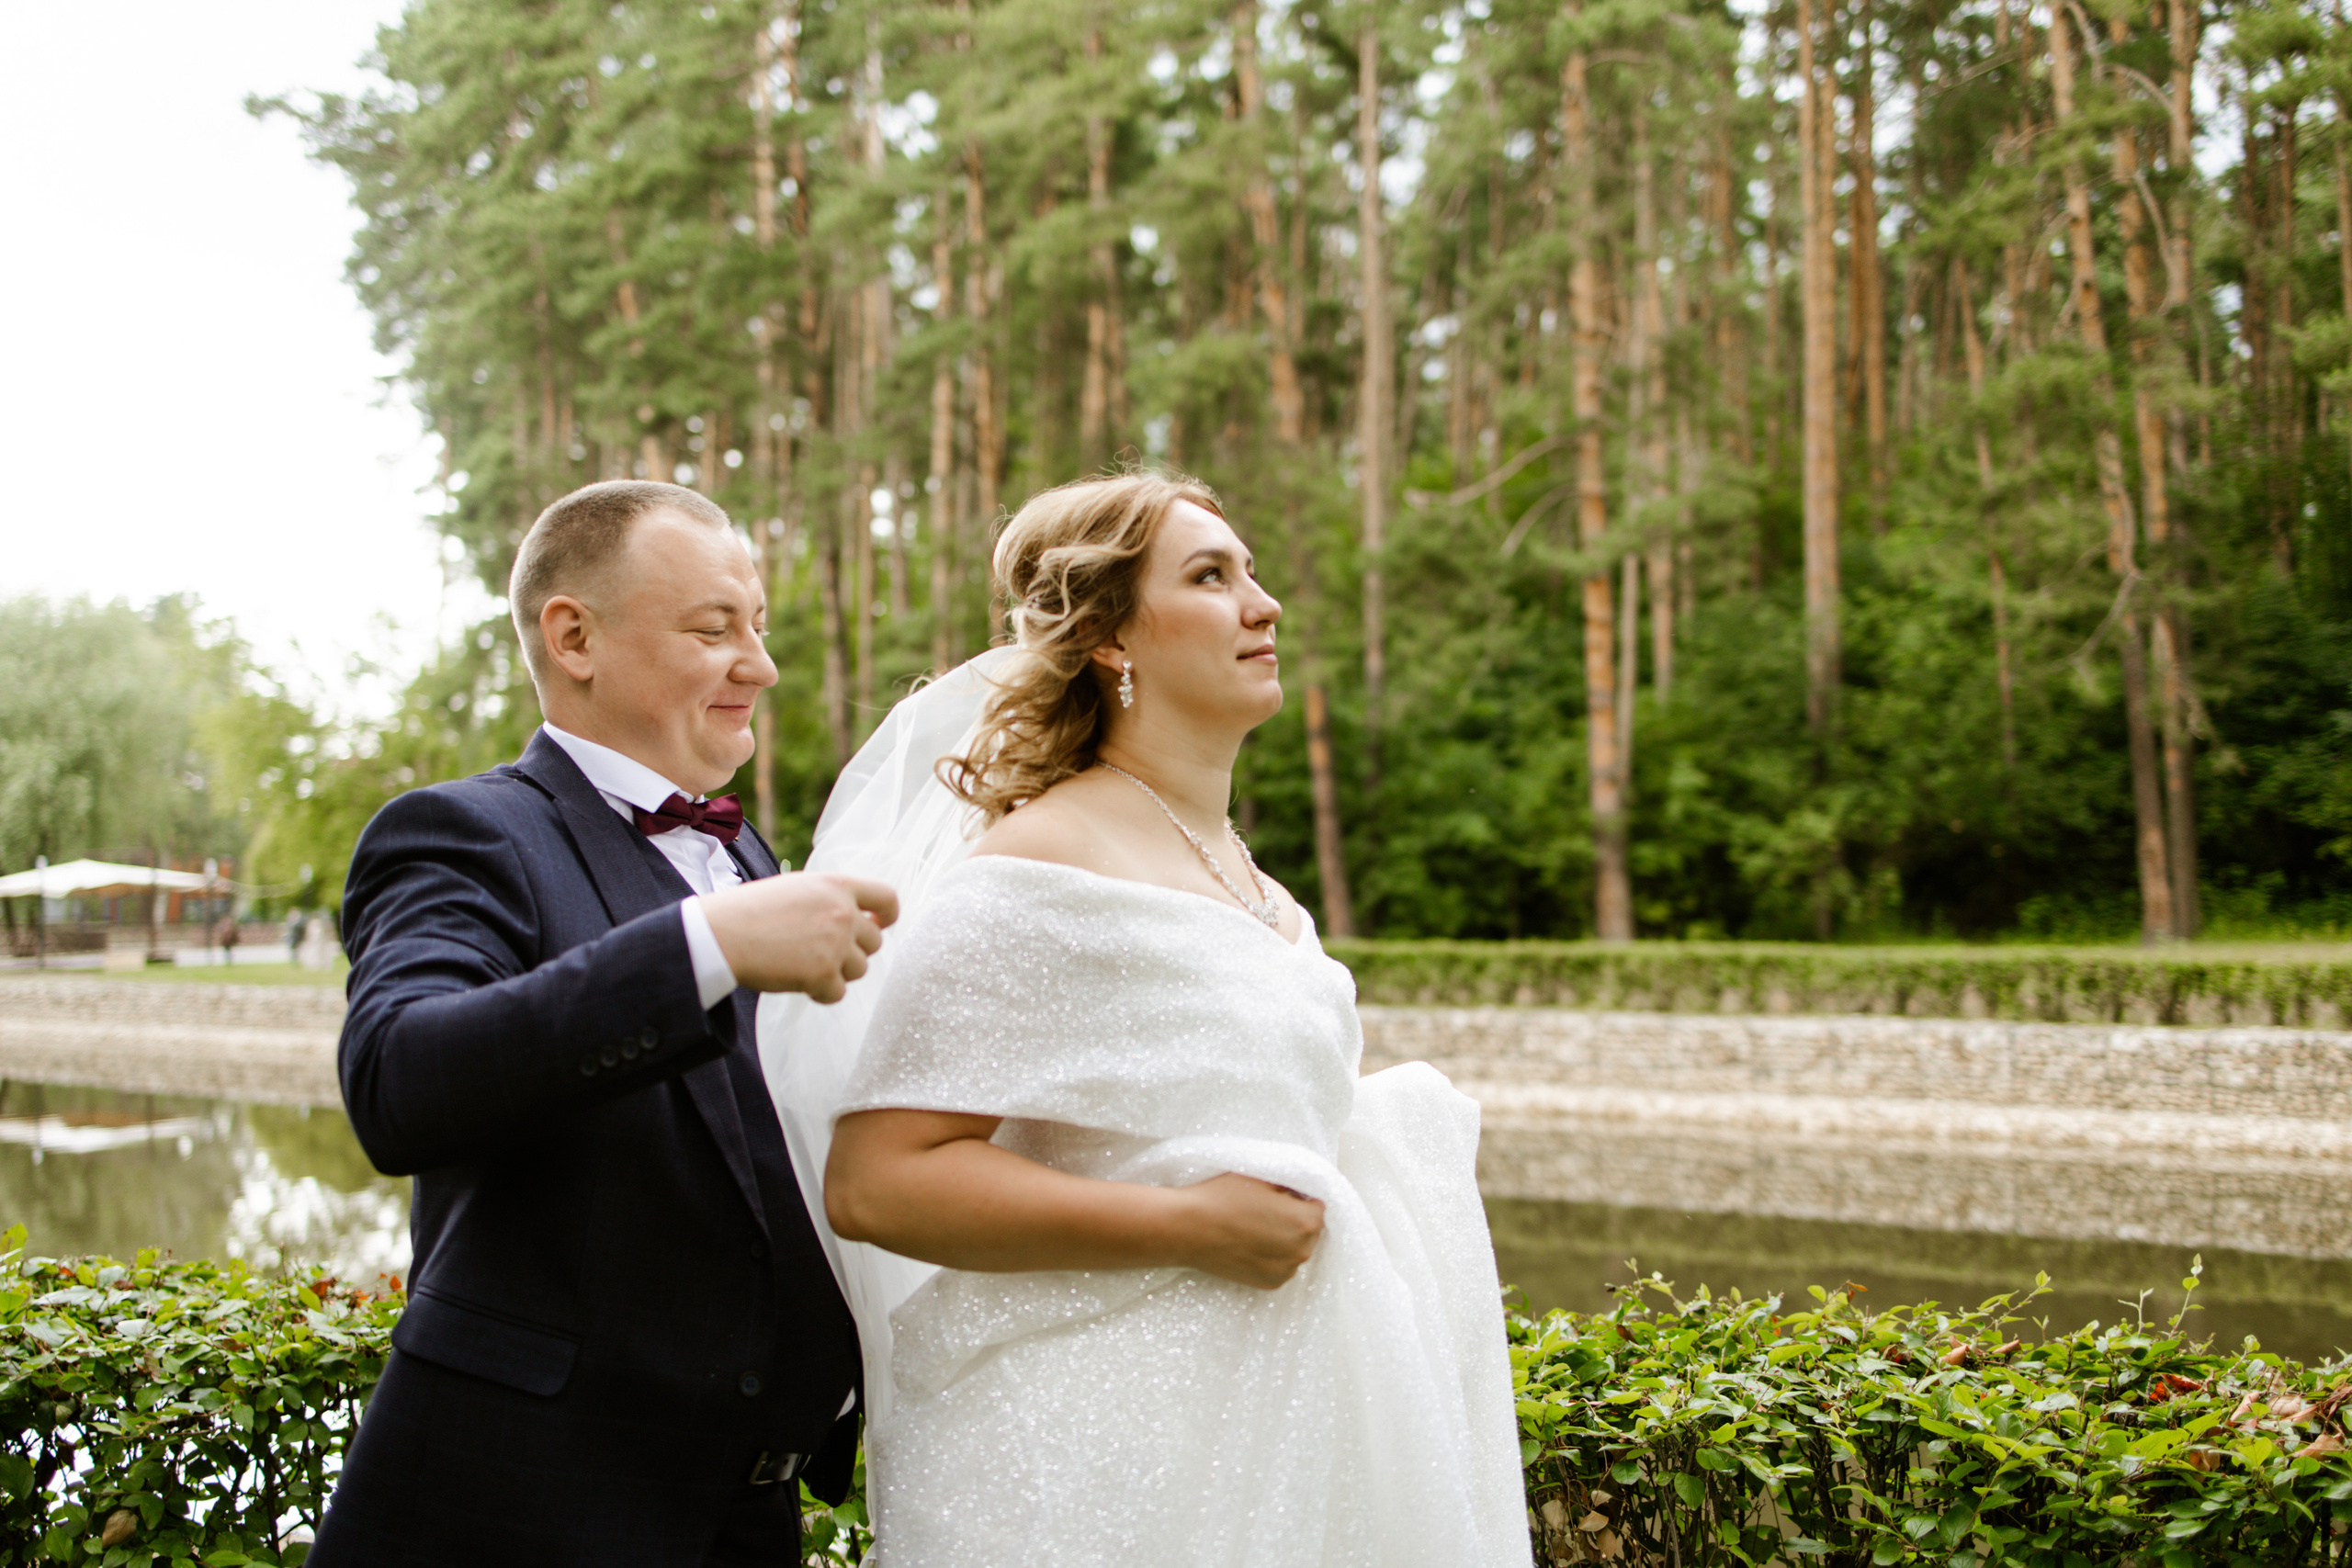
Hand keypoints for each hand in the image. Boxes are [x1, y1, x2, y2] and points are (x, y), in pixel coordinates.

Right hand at [699, 873, 899, 1001]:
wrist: (723, 934)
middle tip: (822, 953)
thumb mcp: (796, 888)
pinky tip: (799, 983)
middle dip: (853, 951)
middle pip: (875, 942)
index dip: (887, 915)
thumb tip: (857, 918)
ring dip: (837, 972)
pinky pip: (838, 992)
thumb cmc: (751, 911)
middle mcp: (843, 913)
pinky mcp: (823, 974)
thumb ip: (830, 899)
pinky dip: (822, 993)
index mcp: (837, 886)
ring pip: (859, 969)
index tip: (879, 924)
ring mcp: (836, 945)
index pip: (887, 898)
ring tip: (804, 965)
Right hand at [1172, 1173, 1324, 1289]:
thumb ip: (1290, 1186)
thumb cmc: (1223, 1197)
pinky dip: (1273, 1256)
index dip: (1300, 1198)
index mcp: (1305, 1222)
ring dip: (1285, 1240)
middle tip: (1266, 1211)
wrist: (1188, 1229)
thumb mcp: (1262, 1178)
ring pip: (1296, 1249)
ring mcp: (1286, 1271)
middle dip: (1296, 1220)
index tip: (1280, 1196)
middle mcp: (1302, 1251)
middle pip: (1310, 1231)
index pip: (1318, 1207)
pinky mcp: (1269, 1284)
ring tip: (1255, 1228)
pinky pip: (1281, 1266)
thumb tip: (1300, 1192)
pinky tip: (1250, 1244)